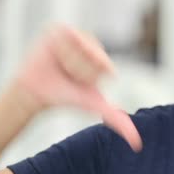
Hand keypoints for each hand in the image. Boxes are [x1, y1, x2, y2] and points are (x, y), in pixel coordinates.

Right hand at [11, 24, 142, 151]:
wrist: (35, 92)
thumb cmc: (64, 98)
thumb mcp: (94, 106)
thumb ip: (118, 121)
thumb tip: (138, 144)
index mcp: (104, 62)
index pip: (107, 67)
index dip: (91, 77)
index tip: (80, 83)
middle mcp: (93, 46)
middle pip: (96, 56)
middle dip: (80, 69)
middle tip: (68, 74)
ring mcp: (77, 36)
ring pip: (81, 46)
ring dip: (68, 59)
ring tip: (59, 65)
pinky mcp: (60, 29)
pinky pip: (67, 36)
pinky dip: (59, 48)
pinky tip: (53, 54)